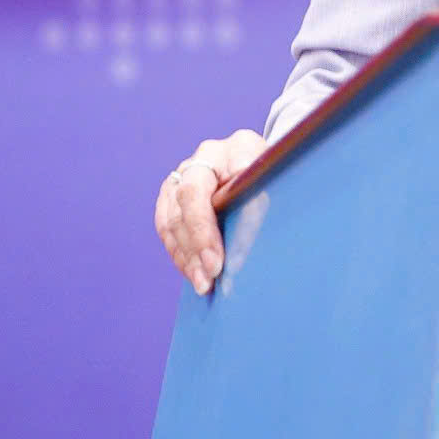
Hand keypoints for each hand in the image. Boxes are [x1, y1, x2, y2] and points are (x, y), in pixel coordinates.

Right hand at [154, 130, 267, 294]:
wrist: (259, 157)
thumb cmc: (267, 164)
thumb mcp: (270, 166)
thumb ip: (259, 182)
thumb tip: (255, 202)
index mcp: (215, 153)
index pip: (194, 193)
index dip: (201, 230)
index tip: (215, 262)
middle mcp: (190, 166)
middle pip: (179, 213)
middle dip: (194, 252)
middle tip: (208, 281)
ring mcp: (178, 182)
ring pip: (169, 226)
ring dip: (185, 259)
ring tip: (202, 285)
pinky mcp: (172, 200)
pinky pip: (168, 232)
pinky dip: (181, 256)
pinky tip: (193, 274)